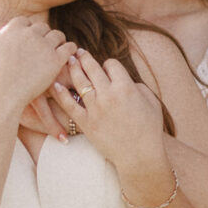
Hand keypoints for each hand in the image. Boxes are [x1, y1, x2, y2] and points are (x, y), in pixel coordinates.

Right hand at [0, 12, 75, 119]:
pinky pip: (69, 48)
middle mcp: (30, 33)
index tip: (27, 38)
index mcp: (14, 29)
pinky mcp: (56, 60)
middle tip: (44, 45)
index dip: (27, 30)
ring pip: (57, 35)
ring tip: (58, 49)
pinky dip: (70, 50)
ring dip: (58, 41)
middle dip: (42, 35)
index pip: (25, 22)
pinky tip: (69, 56)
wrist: (1, 95)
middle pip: (42, 27)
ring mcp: (44, 45)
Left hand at [62, 47, 169, 186]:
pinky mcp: (86, 123)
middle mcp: (108, 95)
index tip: (108, 69)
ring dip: (73, 68)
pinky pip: (69, 105)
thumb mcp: (151, 101)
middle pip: (92, 68)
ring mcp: (95, 109)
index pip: (111, 64)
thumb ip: (136, 86)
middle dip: (85, 57)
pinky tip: (56, 84)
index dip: (109, 64)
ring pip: (79, 82)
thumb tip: (123, 79)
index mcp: (126, 87)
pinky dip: (61, 93)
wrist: (140, 156)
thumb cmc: (149, 129)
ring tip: (69, 61)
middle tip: (78, 52)